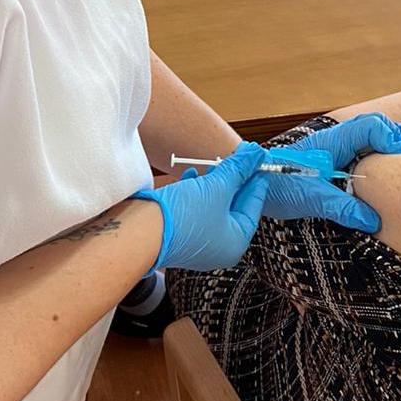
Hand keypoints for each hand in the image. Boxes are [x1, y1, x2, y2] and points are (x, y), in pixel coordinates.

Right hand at [130, 143, 268, 270]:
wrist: (140, 231)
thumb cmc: (184, 216)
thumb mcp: (218, 187)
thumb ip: (239, 169)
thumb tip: (256, 153)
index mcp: (236, 242)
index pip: (253, 206)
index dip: (256, 179)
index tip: (259, 160)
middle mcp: (219, 247)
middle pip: (233, 206)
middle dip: (234, 179)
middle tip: (238, 156)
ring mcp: (198, 242)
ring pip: (213, 206)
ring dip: (214, 182)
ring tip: (214, 163)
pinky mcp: (180, 234)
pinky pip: (195, 209)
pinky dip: (196, 191)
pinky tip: (191, 176)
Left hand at [259, 114, 400, 231]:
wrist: (254, 181)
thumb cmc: (277, 185)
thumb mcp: (310, 199)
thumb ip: (341, 208)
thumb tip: (373, 221)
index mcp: (333, 142)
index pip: (370, 128)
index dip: (393, 140)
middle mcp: (337, 138)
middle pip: (376, 125)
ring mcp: (335, 145)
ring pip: (371, 132)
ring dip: (394, 138)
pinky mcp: (334, 157)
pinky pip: (364, 145)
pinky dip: (383, 148)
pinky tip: (394, 160)